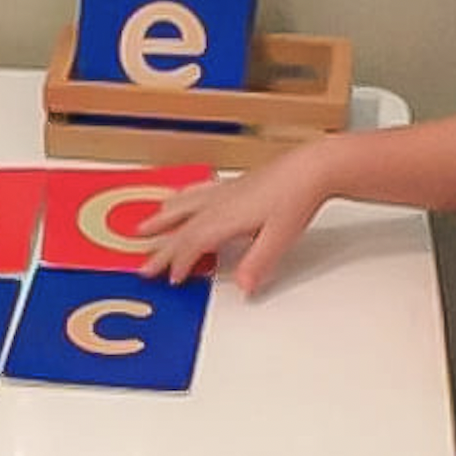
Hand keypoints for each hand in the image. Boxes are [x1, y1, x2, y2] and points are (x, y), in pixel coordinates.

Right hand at [135, 146, 328, 292]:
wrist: (311, 167)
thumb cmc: (296, 197)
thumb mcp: (279, 238)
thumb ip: (257, 263)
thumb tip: (243, 288)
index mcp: (225, 218)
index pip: (192, 244)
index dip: (179, 263)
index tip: (171, 279)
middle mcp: (218, 203)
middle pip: (181, 228)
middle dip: (161, 249)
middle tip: (143, 266)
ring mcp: (223, 192)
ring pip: (182, 206)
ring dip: (162, 220)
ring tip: (144, 227)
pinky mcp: (232, 184)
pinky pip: (195, 192)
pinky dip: (180, 199)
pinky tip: (178, 197)